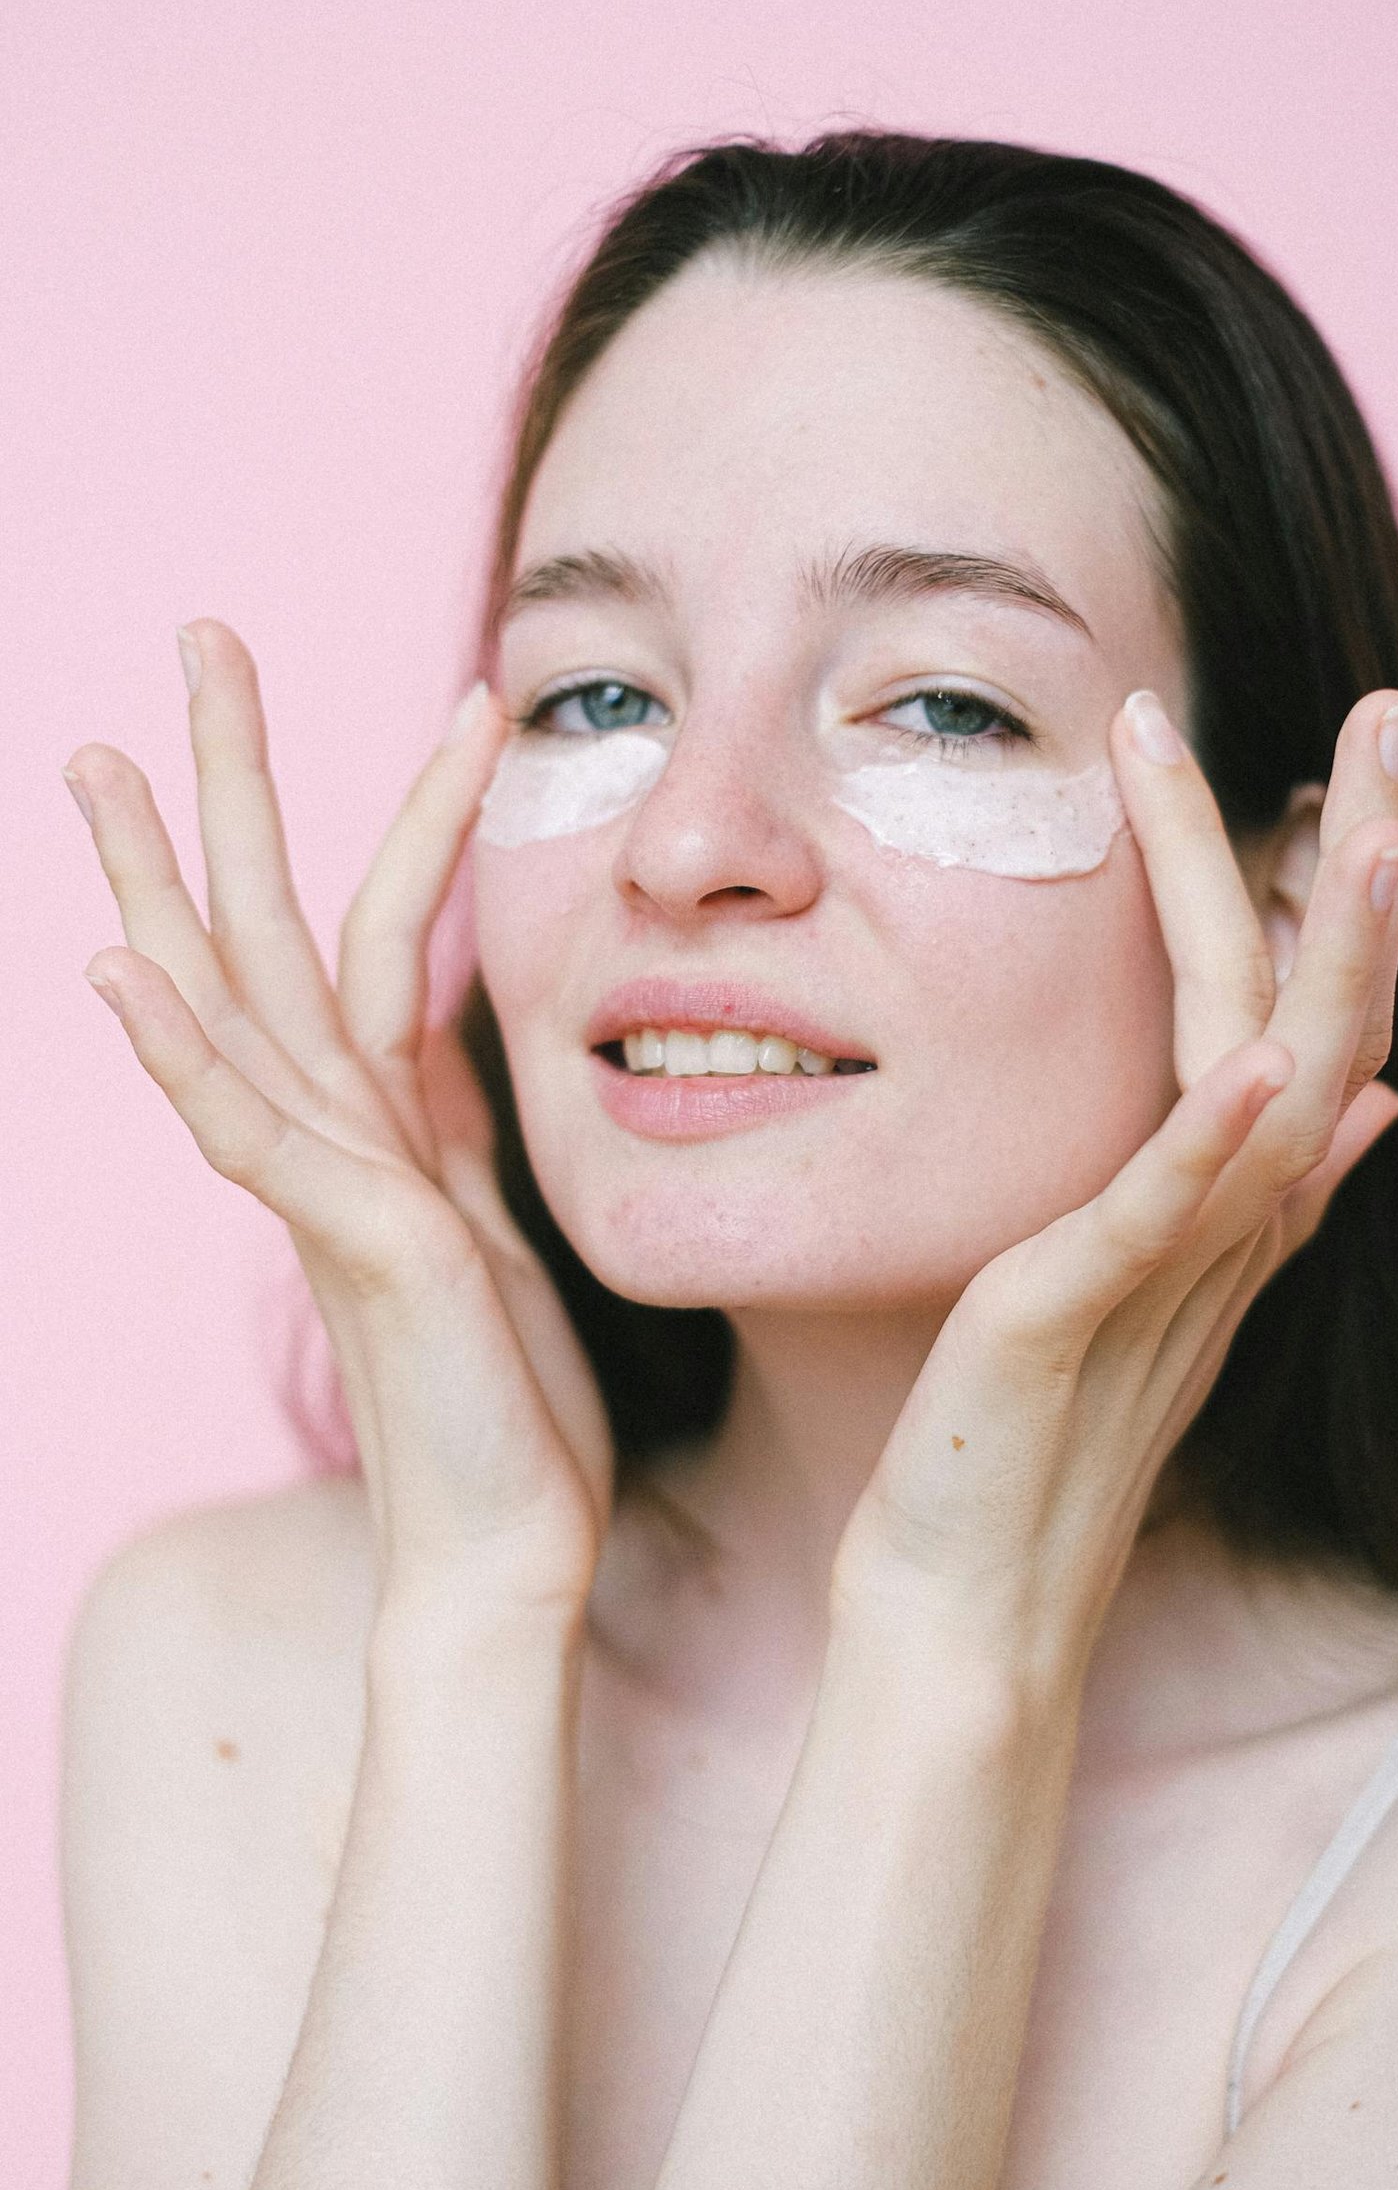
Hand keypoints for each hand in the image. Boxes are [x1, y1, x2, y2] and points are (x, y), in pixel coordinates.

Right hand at [65, 620, 613, 1631]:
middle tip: (197, 637)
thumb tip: (439, 1038)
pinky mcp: (358, 1250)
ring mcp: (333, 1190)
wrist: (507, 1552)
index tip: (455, 701)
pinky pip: (254, 1135)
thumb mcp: (492, 1222)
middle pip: (267, 928)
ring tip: (98, 757)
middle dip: (230, 785)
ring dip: (165, 880)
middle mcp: (339, 1138)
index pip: (373, 935)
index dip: (405, 814)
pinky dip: (186, 1056)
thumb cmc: (507, 1403)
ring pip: (238, 1004)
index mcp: (385, 1122)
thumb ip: (445, 1123)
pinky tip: (120, 973)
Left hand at [833, 686, 1397, 1693]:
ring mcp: (1171, 1267)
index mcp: (1231, 1194)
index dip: (1349, 882)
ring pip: (1280, 1088)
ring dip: (1324, 957)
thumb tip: (1354, 1102)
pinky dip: (1211, 1138)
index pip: (1316, 1009)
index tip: (1358, 750)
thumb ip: (1247, 1181)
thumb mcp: (1143, 1277)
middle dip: (1364, 862)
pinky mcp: (1079, 1312)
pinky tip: (1254, 1062)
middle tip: (1395, 711)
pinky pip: (1165, 1213)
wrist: (967, 1588)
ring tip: (1364, 828)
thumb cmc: (1029, 1425)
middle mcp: (1229, 1219)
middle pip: (1331, 1016)